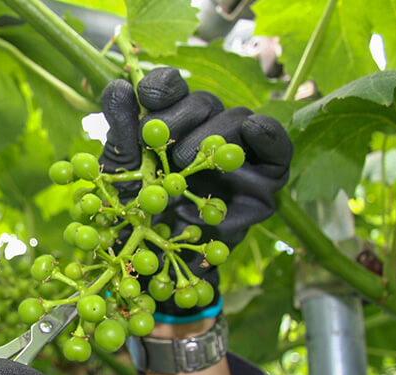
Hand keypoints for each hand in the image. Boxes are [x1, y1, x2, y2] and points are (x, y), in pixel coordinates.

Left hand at [100, 67, 292, 322]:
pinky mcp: (266, 177)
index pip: (170, 90)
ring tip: (183, 163)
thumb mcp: (120, 178)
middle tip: (159, 141)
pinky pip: (278, 150)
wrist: (157, 269)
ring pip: (236, 119)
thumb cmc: (135, 221)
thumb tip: (118, 85)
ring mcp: (237, 153)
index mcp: (167, 127)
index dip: (161, 86)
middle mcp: (203, 134)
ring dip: (211, 134)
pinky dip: (269, 136)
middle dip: (180, 116)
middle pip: (203, 102)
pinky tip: (254, 131)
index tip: (145, 96)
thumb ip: (122, 132)